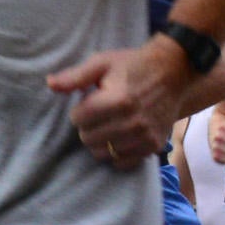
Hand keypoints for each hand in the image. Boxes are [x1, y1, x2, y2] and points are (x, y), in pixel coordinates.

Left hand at [54, 38, 203, 165]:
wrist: (173, 72)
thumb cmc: (133, 65)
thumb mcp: (103, 63)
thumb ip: (76, 76)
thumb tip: (50, 84)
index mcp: (118, 99)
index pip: (78, 119)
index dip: (78, 110)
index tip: (88, 102)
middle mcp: (132, 121)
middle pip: (88, 138)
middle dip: (87, 127)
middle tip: (98, 115)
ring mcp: (144, 136)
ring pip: (103, 153)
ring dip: (100, 141)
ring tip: (109, 125)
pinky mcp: (153, 145)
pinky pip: (123, 162)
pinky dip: (116, 153)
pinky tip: (119, 138)